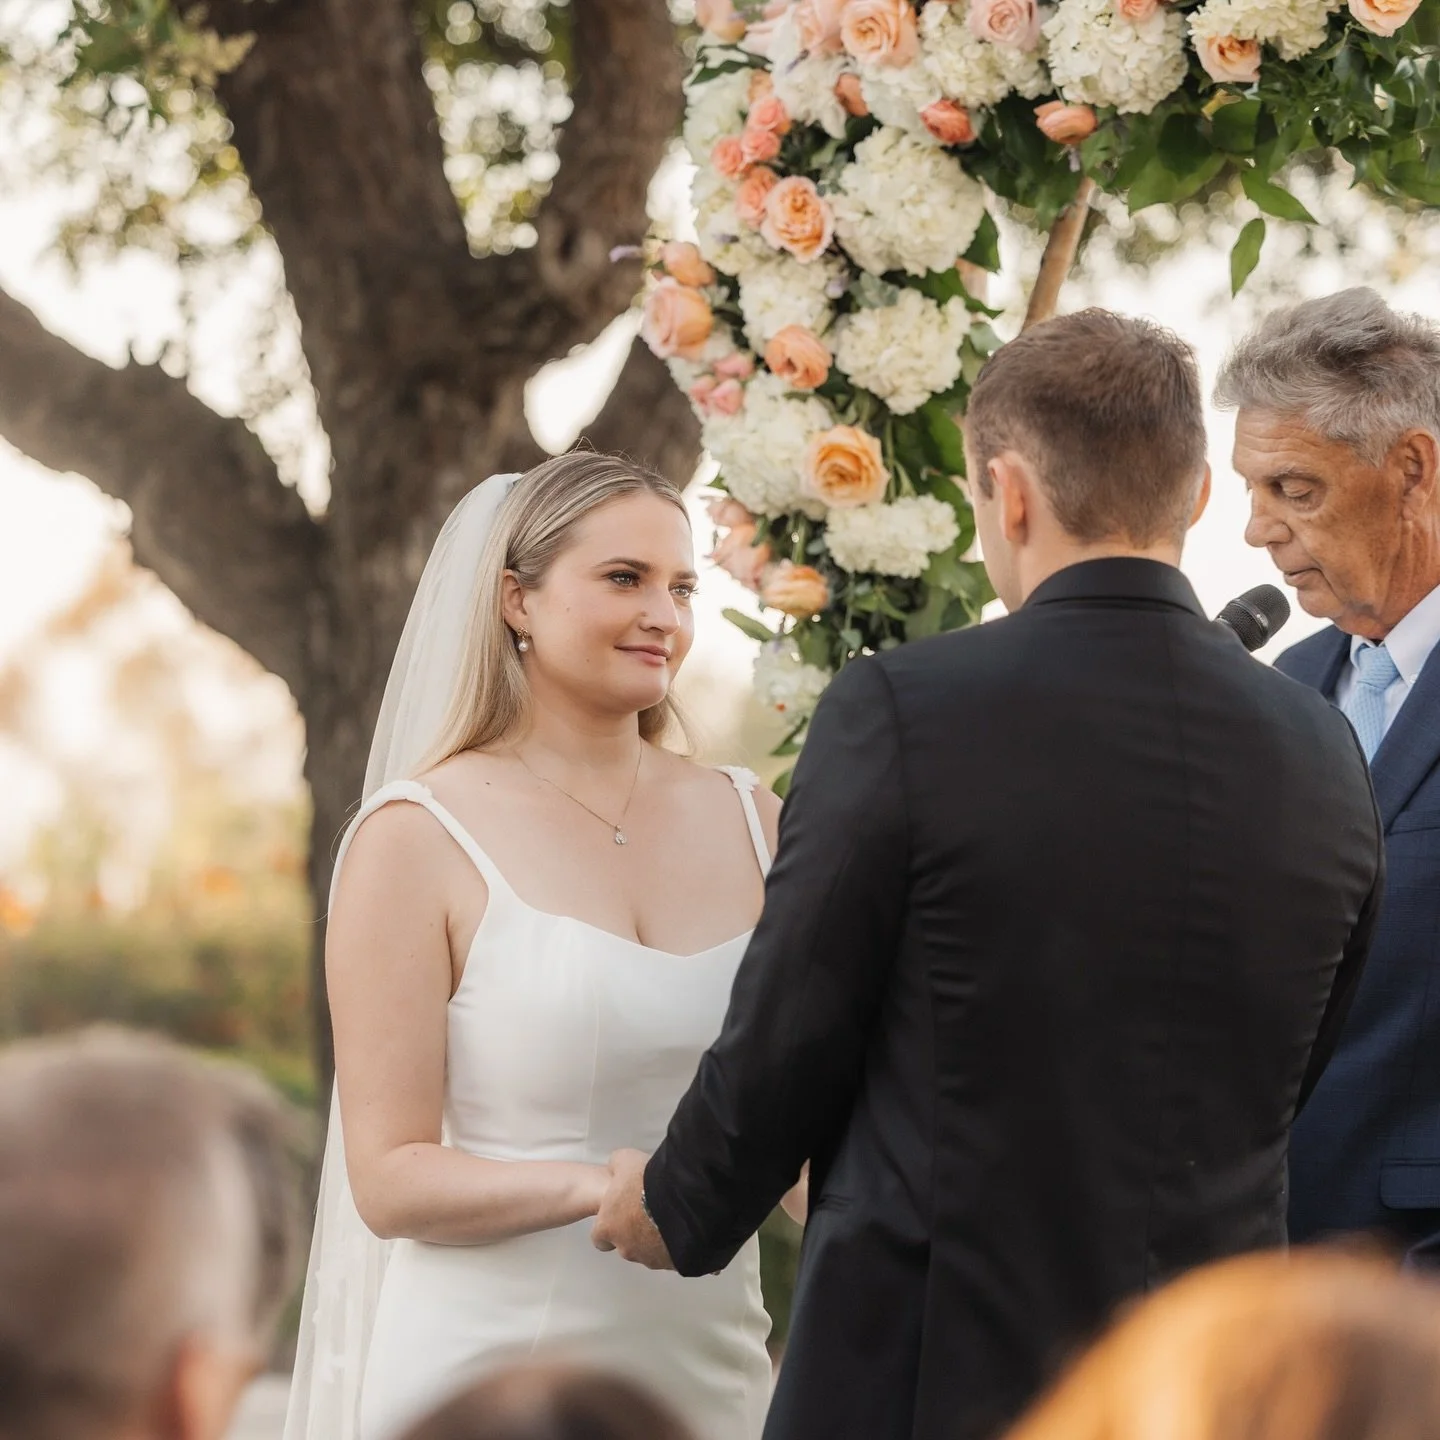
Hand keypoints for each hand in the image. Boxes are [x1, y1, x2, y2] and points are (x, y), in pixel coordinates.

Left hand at [590, 1149, 674, 1269]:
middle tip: (647, 1212)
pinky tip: (681, 1225)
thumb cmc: (647, 1182)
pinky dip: (672, 1244)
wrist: (681, 1198)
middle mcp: (625, 1248)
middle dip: (634, 1232)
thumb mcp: (625, 1160)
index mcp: (607, 1227)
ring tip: (667, 1217)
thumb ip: (616, 1167)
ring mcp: (649, 1258)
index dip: (609, 1226)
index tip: (619, 1216)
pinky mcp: (671, 1263)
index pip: (599, 1238)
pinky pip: (669, 1255)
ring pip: (647, 1251)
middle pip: (625, 1245)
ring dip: (654, 1238)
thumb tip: (616, 1167)